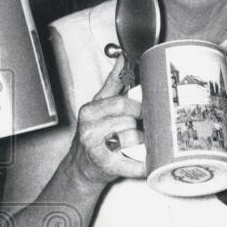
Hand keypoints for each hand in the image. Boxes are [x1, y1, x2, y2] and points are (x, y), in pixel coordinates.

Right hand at [62, 57, 146, 189]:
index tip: (144, 108)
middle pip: (128, 119)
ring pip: (133, 137)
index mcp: (90, 111)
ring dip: (143, 141)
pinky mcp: (106, 166)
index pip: (120, 102)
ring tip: (140, 141)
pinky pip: (133, 163)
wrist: (82, 167)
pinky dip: (143, 164)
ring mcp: (97, 148)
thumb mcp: (98, 107)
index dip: (137, 105)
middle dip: (140, 122)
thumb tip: (122, 58)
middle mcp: (90, 129)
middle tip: (143, 125)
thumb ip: (113, 84)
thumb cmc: (93, 135)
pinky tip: (144, 161)